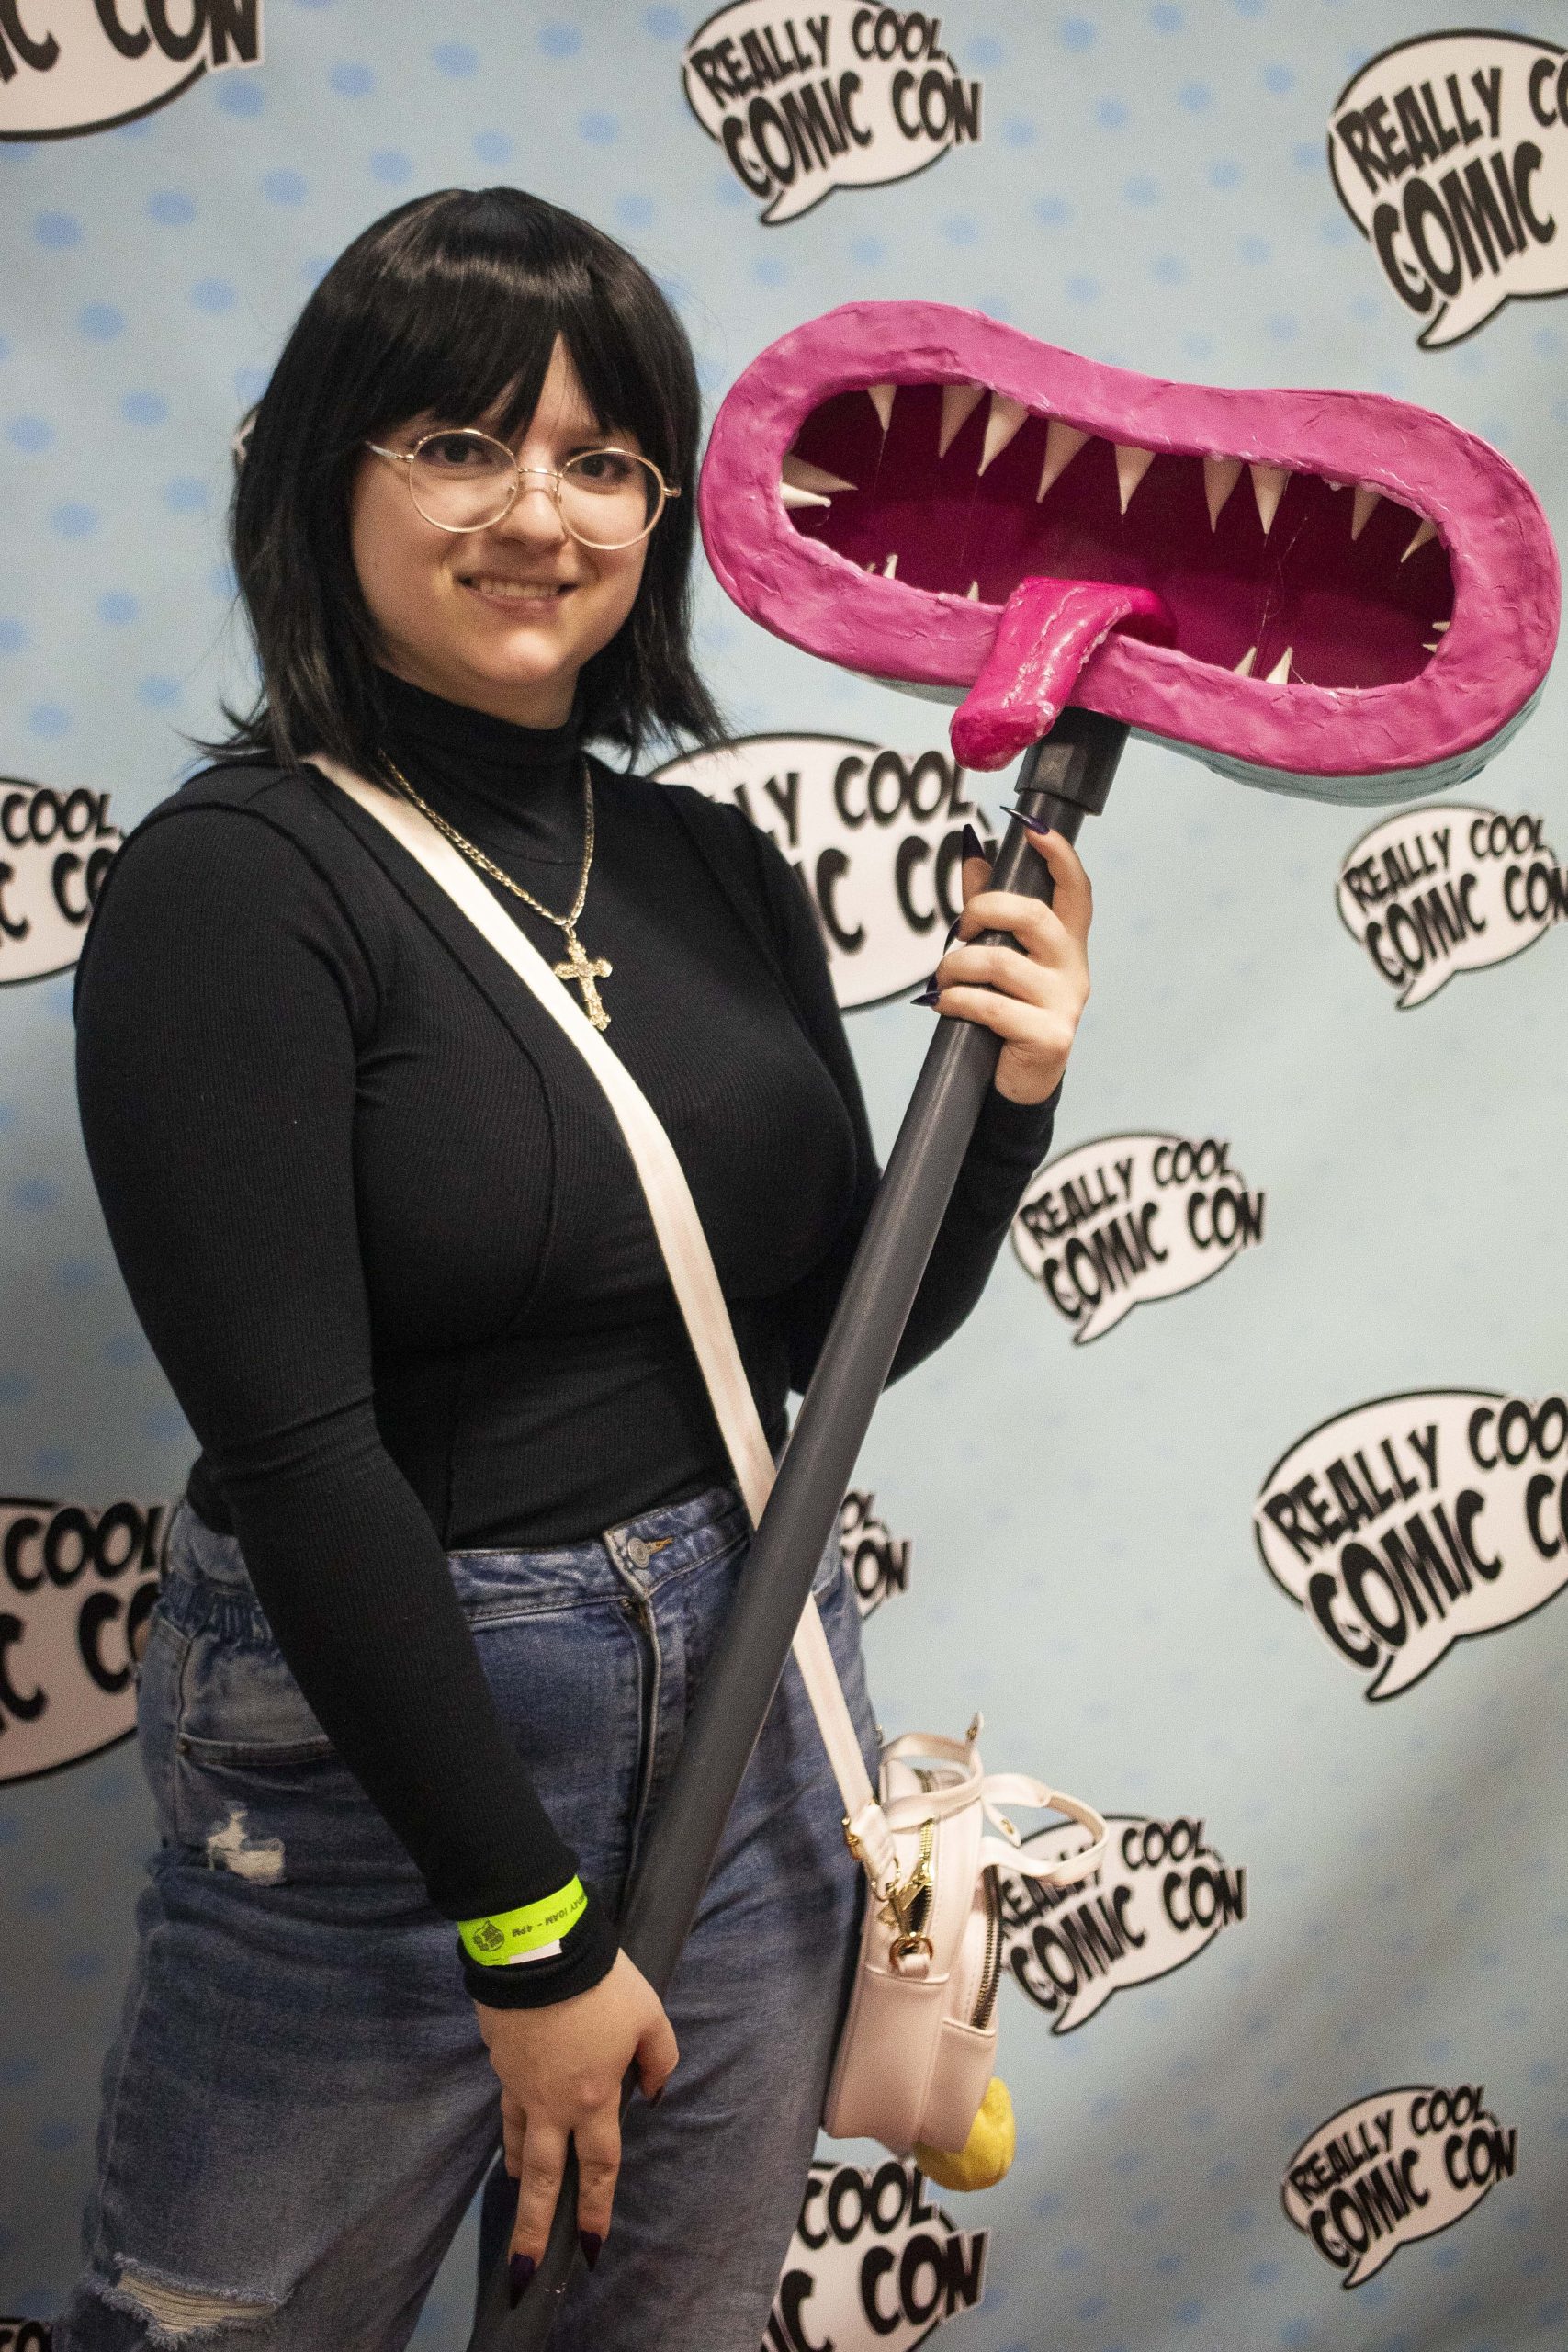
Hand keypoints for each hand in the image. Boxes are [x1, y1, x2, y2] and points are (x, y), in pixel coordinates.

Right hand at [475, 1948, 677, 2272]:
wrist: (538, 1951)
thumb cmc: (602, 1985)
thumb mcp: (649, 2016)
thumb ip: (658, 2059)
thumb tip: (653, 2093)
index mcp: (592, 2100)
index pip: (598, 2168)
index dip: (595, 2209)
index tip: (589, 2247)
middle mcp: (553, 2106)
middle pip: (544, 2178)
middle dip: (534, 2228)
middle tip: (525, 2269)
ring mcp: (521, 2086)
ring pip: (519, 2144)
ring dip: (520, 2177)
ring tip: (519, 2194)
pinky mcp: (501, 2062)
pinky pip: (507, 2108)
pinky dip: (510, 2128)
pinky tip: (512, 2132)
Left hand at [921, 827, 1091, 1105]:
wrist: (1017, 1085)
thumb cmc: (1007, 1014)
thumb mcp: (1001, 959)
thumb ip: (989, 911)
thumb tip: (972, 855)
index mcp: (1066, 945)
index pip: (1076, 892)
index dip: (1060, 858)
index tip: (1033, 829)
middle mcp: (1073, 970)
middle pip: (1034, 917)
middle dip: (986, 911)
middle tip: (960, 929)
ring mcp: (1064, 1004)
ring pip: (1001, 963)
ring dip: (957, 967)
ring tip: (942, 981)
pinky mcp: (1049, 1036)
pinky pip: (991, 1006)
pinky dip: (956, 1001)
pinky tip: (943, 1005)